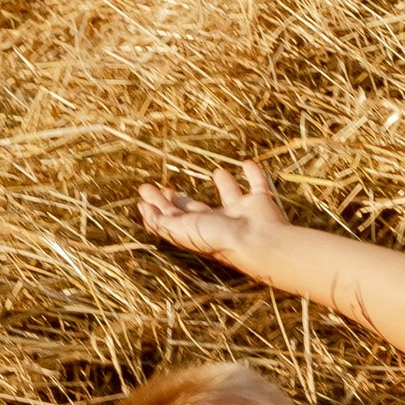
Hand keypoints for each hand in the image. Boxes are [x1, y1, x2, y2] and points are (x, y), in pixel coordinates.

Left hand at [139, 159, 292, 275]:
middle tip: (165, 188)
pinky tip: (248, 162)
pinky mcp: (261, 203)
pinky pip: (258, 184)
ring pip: (230, 196)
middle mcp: (218, 222)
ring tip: (217, 171)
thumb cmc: (218, 238)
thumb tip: (143, 209)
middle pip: (194, 208)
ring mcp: (241, 212)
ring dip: (224, 184)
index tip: (145, 194)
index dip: (158, 206)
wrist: (257, 241)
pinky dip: (255, 174)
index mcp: (198, 229)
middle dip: (179, 199)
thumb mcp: (181, 230)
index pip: (173, 217)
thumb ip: (161, 222)